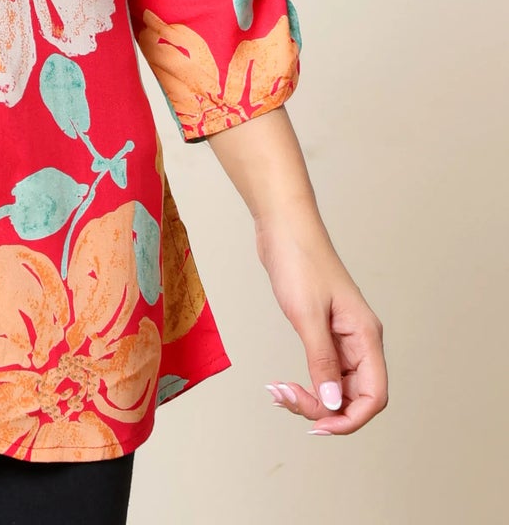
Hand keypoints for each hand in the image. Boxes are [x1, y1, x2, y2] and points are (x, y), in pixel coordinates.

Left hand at [255, 213, 387, 434]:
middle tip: (287, 400)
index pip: (374, 396)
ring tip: (279, 392)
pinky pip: (323, 372)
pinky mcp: (324, 332)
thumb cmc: (299, 260)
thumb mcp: (307, 314)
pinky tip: (283, 385)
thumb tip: (332, 405)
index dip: (350, 419)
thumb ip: (321, 361)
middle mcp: (359, 341)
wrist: (283, 226)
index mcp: (366, 336)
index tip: (318, 426)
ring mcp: (342, 338)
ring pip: (337, 388)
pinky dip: (306, 383)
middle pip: (354, 397)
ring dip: (311, 399)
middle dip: (323, 410)